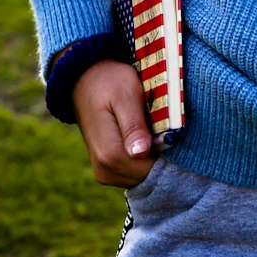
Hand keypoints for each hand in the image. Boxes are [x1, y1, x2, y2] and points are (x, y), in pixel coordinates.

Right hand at [71, 60, 154, 186]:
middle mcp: (105, 171)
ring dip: (152, 155)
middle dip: (159, 153)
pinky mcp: (108, 170)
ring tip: (149, 127)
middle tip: (159, 124)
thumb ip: (133, 126)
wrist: (86, 81)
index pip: (151, 169)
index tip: (170, 129)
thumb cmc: (109, 83)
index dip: (166, 151)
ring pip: (143, 175)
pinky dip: (144, 158)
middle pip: (148, 174)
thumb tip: (141, 153)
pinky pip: (135, 172)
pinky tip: (143, 136)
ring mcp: (106, 173)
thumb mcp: (126, 97)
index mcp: (110, 155)